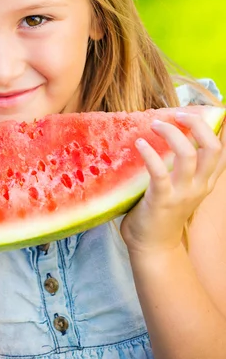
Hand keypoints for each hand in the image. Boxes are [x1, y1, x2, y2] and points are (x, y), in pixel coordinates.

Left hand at [121, 110, 225, 254]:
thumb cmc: (161, 213)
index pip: (221, 151)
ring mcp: (182, 193)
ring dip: (171, 134)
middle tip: (177, 115)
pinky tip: (140, 143)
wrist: (153, 247)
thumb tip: (165, 135)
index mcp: (205, 182)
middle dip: (197, 124)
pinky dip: (150, 153)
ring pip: (188, 155)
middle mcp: (200, 186)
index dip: (215, 128)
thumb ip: (180, 168)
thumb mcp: (180, 188)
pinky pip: (159, 172)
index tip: (199, 111)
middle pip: (212, 148)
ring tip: (155, 125)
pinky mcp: (162, 200)